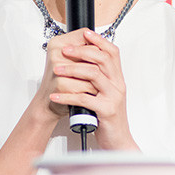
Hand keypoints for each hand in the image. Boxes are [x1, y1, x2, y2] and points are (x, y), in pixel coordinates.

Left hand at [46, 29, 137, 150]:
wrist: (117, 142)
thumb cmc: (107, 117)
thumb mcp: (105, 94)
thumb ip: (98, 79)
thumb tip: (82, 61)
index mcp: (117, 79)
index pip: (112, 52)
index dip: (99, 40)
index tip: (85, 32)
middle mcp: (118, 85)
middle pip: (102, 58)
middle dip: (81, 51)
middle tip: (64, 50)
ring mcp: (113, 97)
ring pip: (93, 74)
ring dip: (72, 70)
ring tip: (56, 70)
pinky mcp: (106, 110)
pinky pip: (84, 98)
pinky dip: (67, 96)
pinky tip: (56, 96)